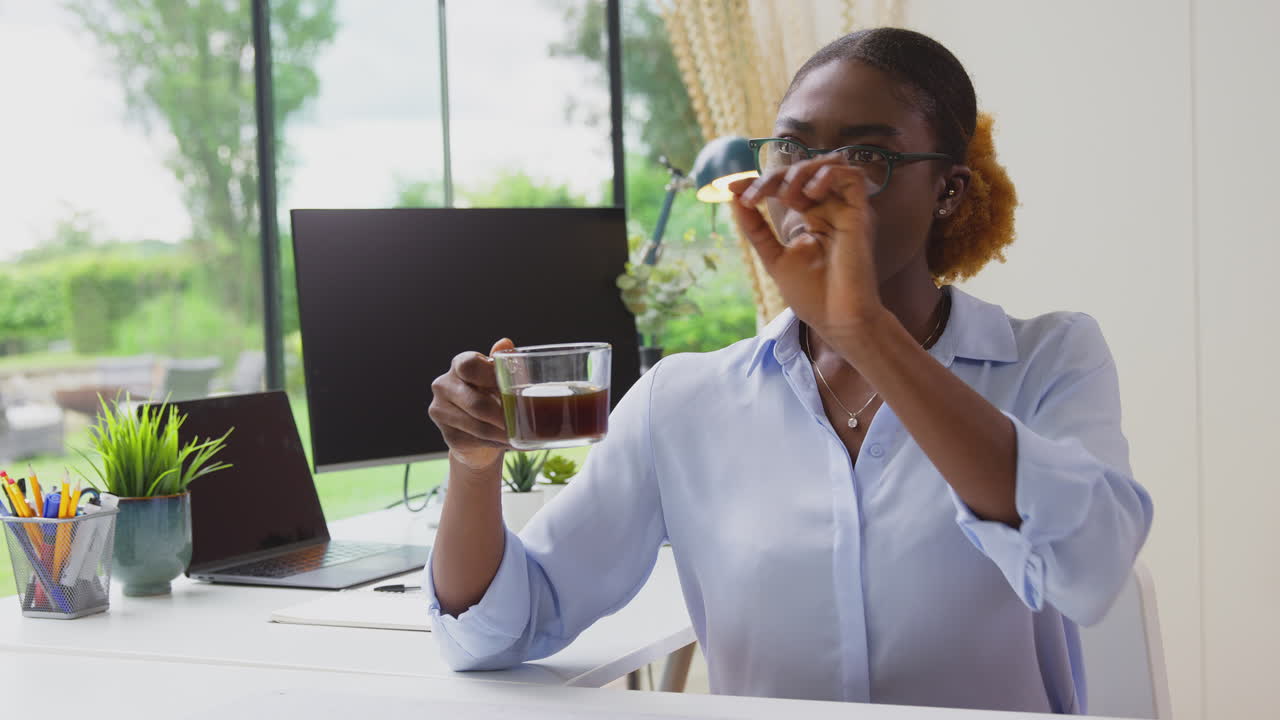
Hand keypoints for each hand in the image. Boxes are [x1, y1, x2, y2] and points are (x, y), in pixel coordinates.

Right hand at [428, 338, 514, 472]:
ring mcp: (440, 410)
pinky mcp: (446, 435)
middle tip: (523, 422)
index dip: (490, 377)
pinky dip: (496, 443)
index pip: (469, 366)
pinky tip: (506, 442)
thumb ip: (502, 362)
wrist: (482, 432)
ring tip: (520, 435)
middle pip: (476, 403)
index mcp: (459, 364)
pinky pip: (475, 441)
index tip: (509, 387)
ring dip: (502, 433)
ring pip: (478, 426)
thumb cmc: (494, 396)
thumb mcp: (500, 378)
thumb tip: (505, 343)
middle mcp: (443, 385)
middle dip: (503, 416)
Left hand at [729, 155, 884, 344]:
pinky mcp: (861, 214)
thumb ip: (757, 228)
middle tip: (753, 197)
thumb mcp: (774, 257)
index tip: (732, 188)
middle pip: (804, 170)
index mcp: (812, 217)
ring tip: (787, 197)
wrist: (837, 319)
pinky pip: (853, 176)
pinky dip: (828, 175)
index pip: (786, 185)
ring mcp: (846, 210)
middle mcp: (830, 209)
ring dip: (801, 173)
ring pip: (829, 164)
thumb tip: (735, 199)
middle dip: (774, 177)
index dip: (759, 182)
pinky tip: (809, 195)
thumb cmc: (812, 295)